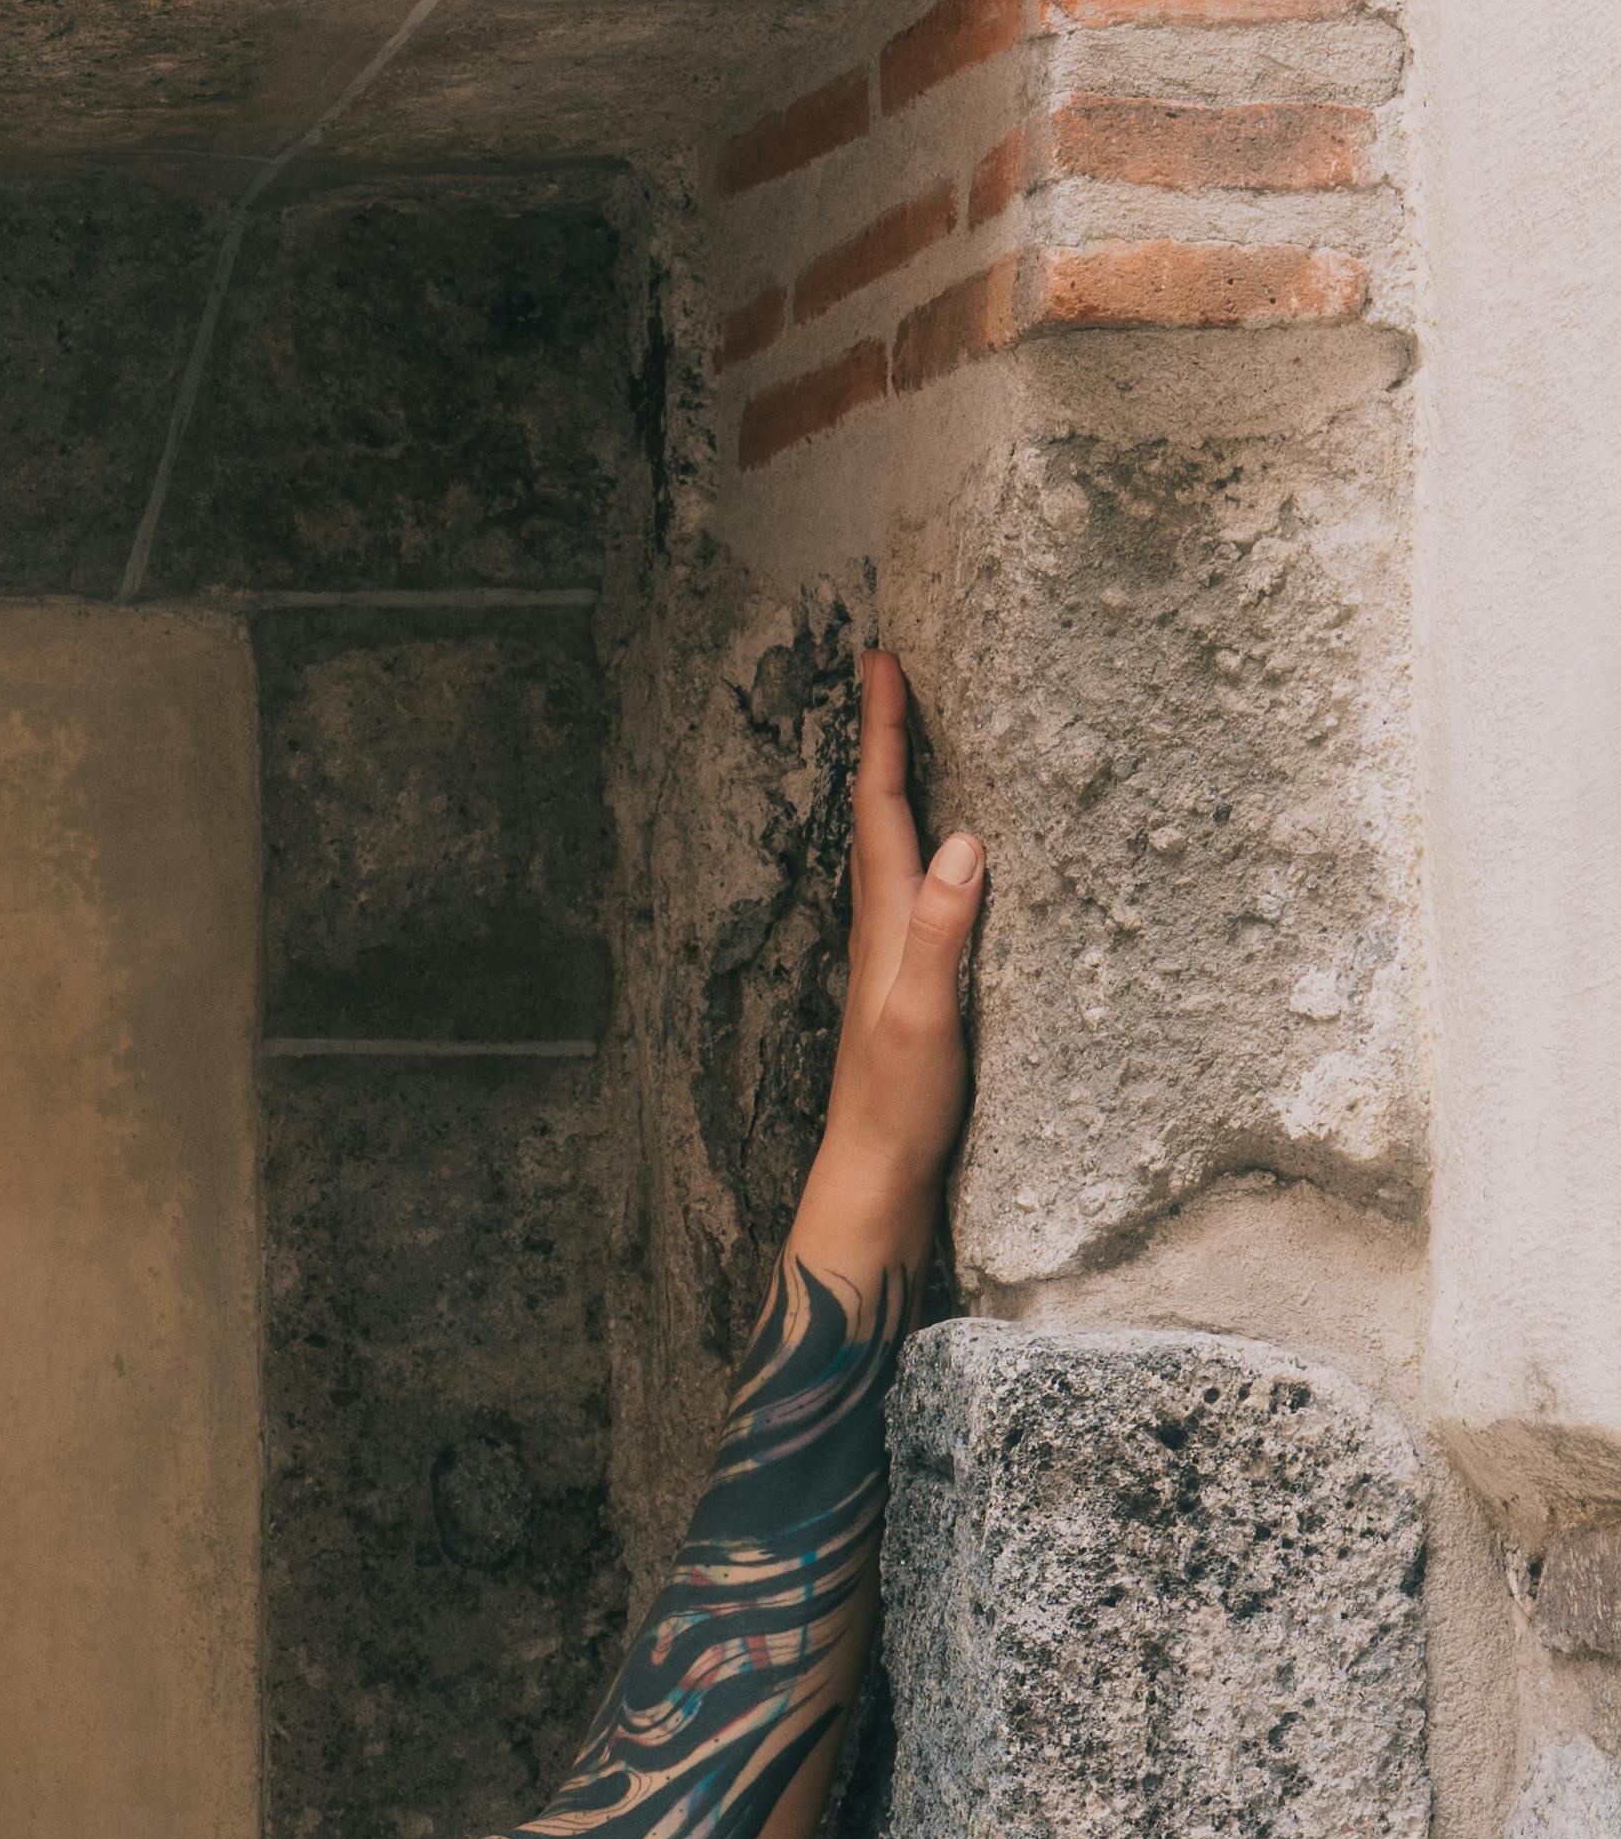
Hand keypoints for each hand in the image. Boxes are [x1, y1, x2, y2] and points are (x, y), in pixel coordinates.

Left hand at [792, 644, 982, 1287]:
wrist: (876, 1178)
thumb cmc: (898, 1106)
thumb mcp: (924, 1018)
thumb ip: (938, 933)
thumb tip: (961, 844)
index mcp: (882, 923)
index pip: (882, 807)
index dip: (886, 733)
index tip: (884, 660)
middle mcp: (880, 928)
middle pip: (881, 813)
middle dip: (889, 739)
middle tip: (895, 672)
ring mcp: (893, 955)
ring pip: (894, 848)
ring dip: (903, 786)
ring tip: (918, 736)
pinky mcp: (913, 983)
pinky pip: (917, 890)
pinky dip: (927, 846)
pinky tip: (949, 853)